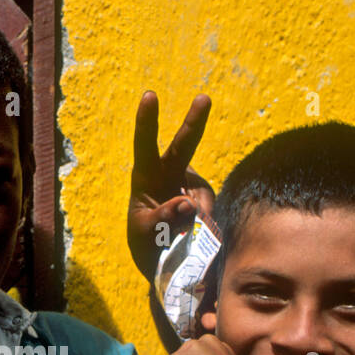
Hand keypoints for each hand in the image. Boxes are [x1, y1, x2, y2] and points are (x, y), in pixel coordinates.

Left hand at [128, 91, 213, 277]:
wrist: (166, 258)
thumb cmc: (146, 242)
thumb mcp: (144, 234)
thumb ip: (162, 219)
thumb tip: (189, 203)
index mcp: (146, 177)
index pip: (145, 145)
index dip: (147, 121)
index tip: (150, 96)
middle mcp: (171, 174)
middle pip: (184, 145)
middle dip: (194, 121)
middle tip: (204, 98)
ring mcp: (192, 186)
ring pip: (200, 193)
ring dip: (194, 219)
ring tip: (177, 240)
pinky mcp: (209, 201)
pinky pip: (209, 214)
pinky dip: (202, 228)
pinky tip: (191, 237)